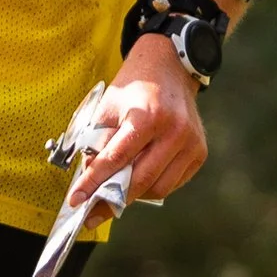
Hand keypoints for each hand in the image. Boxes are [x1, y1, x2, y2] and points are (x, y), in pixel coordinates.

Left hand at [71, 35, 208, 209]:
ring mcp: (190, 143)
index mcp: (147, 116)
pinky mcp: (199, 152)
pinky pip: (173, 183)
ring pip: (158, 188)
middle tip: (94, 210)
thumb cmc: (135, 87)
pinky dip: (153, 186)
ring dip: (134, 194)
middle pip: (140, 180)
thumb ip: (98, 143)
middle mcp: (174, 131)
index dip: (94, 183)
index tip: (77, 200)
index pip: (116, 159)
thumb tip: (89, 179)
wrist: (169, 66)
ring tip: (117, 189)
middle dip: (113, 199)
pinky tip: (139, 177)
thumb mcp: (108, 108)